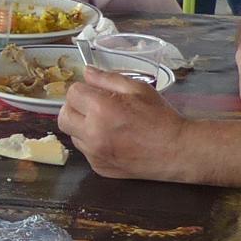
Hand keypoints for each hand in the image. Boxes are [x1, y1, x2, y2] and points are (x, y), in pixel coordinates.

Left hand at [57, 69, 188, 180]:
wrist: (176, 151)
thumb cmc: (160, 117)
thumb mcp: (138, 89)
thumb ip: (108, 79)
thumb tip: (86, 72)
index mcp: (101, 109)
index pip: (72, 93)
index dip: (83, 89)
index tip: (95, 92)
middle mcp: (92, 133)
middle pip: (63, 116)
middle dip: (75, 107)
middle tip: (92, 106)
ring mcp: (94, 154)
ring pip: (73, 135)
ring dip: (82, 126)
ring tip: (106, 124)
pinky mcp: (99, 168)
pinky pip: (86, 151)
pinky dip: (93, 143)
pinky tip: (113, 139)